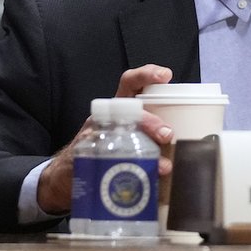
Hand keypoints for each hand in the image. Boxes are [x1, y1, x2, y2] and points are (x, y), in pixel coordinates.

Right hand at [36, 64, 175, 214]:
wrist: (66, 175)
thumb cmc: (107, 149)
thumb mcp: (127, 133)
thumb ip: (150, 132)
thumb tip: (184, 140)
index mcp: (120, 107)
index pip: (131, 83)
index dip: (147, 75)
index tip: (166, 75)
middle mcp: (107, 116)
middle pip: (129, 109)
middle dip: (151, 121)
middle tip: (167, 134)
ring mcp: (95, 133)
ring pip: (121, 133)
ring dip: (145, 149)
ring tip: (163, 165)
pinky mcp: (86, 153)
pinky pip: (107, 156)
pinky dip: (125, 166)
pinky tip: (138, 176)